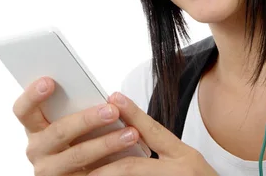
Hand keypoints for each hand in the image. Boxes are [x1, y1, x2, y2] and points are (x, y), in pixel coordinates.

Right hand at [12, 77, 146, 175]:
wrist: (84, 170)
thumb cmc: (80, 135)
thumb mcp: (72, 120)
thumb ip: (76, 106)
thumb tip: (102, 93)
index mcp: (34, 127)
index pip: (23, 110)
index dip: (32, 95)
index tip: (49, 81)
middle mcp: (37, 150)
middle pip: (58, 132)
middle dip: (87, 120)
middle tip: (112, 111)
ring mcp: (50, 171)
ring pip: (78, 155)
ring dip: (107, 144)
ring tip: (131, 134)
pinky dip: (111, 166)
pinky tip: (129, 158)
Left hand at [88, 92, 218, 175]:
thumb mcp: (188, 162)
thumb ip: (164, 149)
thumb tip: (133, 133)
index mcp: (186, 159)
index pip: (154, 132)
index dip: (133, 114)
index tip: (112, 97)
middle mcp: (181, 172)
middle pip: (132, 166)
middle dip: (102, 163)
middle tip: (77, 156)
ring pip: (130, 175)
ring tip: (82, 174)